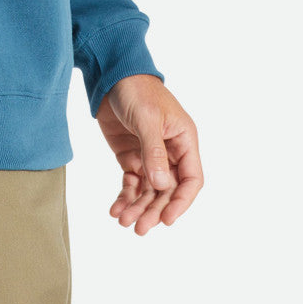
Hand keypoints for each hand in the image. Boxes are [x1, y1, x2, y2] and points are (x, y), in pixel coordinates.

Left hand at [96, 73, 203, 234]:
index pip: (190, 179)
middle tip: (139, 227)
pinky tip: (115, 209)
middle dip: (155, 210)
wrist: (112, 76)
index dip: (181, 202)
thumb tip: (162, 185)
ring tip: (123, 221)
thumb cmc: (137, 90)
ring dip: (138, 207)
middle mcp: (170, 152)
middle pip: (168, 190)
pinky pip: (132, 183)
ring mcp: (150, 156)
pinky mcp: (131, 157)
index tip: (167, 220)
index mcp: (184, 140)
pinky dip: (125, 197)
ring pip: (149, 191)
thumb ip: (154, 151)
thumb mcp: (147, 118)